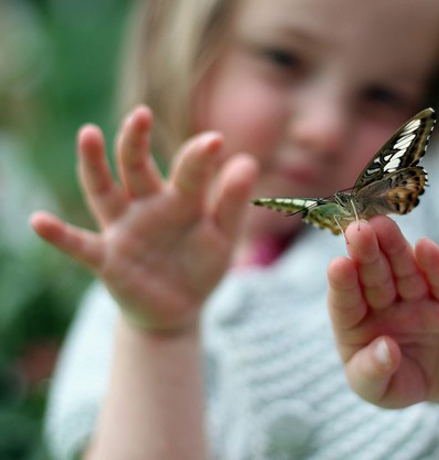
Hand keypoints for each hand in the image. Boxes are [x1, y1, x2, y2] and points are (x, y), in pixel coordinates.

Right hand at [31, 106, 257, 331]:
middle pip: (136, 166)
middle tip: (141, 115)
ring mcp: (124, 230)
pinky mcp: (107, 259)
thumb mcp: (223, 237)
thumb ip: (233, 203)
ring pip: (104, 191)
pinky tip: (39, 221)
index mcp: (181, 198)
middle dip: (137, 141)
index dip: (199, 156)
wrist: (179, 308)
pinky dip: (60, 235)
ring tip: (89, 134)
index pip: (188, 170)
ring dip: (94, 165)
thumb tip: (247, 161)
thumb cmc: (201, 264)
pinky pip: (80, 245)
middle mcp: (147, 205)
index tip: (215, 141)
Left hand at [327, 216, 438, 407]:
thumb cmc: (400, 381)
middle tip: (357, 229)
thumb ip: (373, 373)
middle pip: (373, 276)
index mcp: (356, 322)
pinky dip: (434, 263)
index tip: (338, 265)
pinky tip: (425, 246)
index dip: (342, 283)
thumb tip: (386, 349)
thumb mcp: (382, 392)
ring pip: (404, 269)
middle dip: (366, 252)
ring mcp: (417, 296)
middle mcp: (384, 302)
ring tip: (383, 224)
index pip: (346, 301)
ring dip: (394, 247)